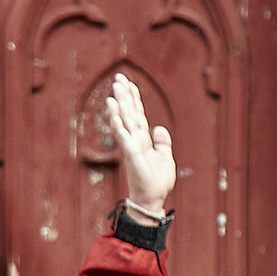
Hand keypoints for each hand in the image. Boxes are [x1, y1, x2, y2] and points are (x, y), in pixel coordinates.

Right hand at [103, 73, 175, 210]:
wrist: (153, 198)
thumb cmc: (157, 180)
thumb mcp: (165, 157)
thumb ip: (162, 142)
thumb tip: (159, 128)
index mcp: (143, 139)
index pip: (138, 114)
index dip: (134, 99)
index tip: (130, 84)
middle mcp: (135, 138)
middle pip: (130, 112)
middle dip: (125, 95)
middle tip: (119, 77)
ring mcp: (131, 144)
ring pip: (125, 118)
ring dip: (120, 102)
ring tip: (116, 86)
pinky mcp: (130, 151)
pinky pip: (121, 131)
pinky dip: (116, 118)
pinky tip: (112, 105)